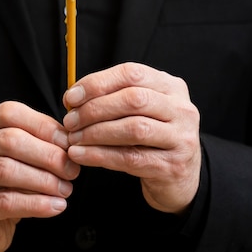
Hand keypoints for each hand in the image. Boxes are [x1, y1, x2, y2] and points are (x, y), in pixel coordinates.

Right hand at [0, 101, 80, 251]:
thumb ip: (41, 144)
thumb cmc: (11, 185)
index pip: (10, 113)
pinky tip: (55, 206)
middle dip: (47, 155)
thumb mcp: (25, 158)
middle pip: (9, 140)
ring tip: (65, 190)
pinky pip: (3, 202)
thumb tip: (70, 143)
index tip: (69, 144)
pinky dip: (35, 204)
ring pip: (5, 170)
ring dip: (43, 180)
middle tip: (71, 171)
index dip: (43, 126)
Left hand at [63, 62, 200, 213]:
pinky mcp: (173, 166)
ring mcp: (181, 138)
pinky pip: (130, 158)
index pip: (132, 74)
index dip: (98, 83)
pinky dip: (99, 155)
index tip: (71, 97)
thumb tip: (73, 97)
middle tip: (70, 121)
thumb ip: (114, 98)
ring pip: (133, 129)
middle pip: (133, 100)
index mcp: (171, 87)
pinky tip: (80, 155)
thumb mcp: (141, 111)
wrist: (179, 176)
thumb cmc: (151, 137)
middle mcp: (182, 109)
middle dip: (94, 109)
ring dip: (95, 133)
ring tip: (73, 138)